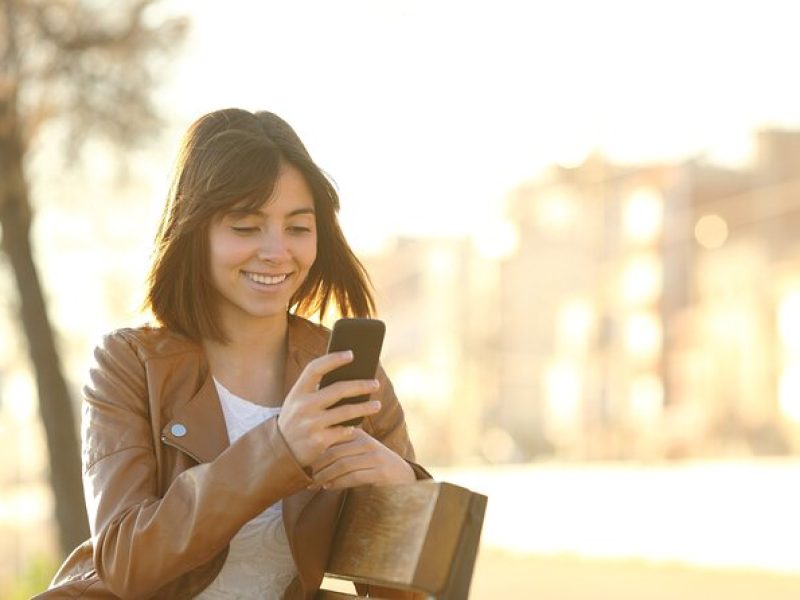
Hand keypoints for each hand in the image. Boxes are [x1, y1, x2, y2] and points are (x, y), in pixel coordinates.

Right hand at [277, 351, 382, 466]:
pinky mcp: (319, 441)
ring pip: (346, 412)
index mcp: (297, 392)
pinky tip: (357, 426)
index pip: (315, 369)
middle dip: (361, 386)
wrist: (280, 452)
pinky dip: (352, 428)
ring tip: (377, 405)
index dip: (333, 359)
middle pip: (338, 390)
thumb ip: (315, 390)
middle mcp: (303, 406)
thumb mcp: (297, 402)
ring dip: (365, 408)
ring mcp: (311, 424)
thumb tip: (349, 376)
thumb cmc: (295, 420)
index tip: (351, 354)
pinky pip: (343, 431)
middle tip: (376, 384)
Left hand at [308, 428, 415, 490]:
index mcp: (359, 434)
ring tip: (313, 484)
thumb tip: (310, 457)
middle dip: (317, 466)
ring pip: (342, 465)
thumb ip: (340, 450)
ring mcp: (375, 456)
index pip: (331, 439)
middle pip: (334, 452)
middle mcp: (367, 442)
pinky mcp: (381, 472)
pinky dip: (339, 483)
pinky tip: (329, 487)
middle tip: (304, 477)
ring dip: (325, 477)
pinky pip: (354, 477)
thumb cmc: (374, 465)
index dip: (315, 451)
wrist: (404, 477)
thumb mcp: (358, 452)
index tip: (302, 462)